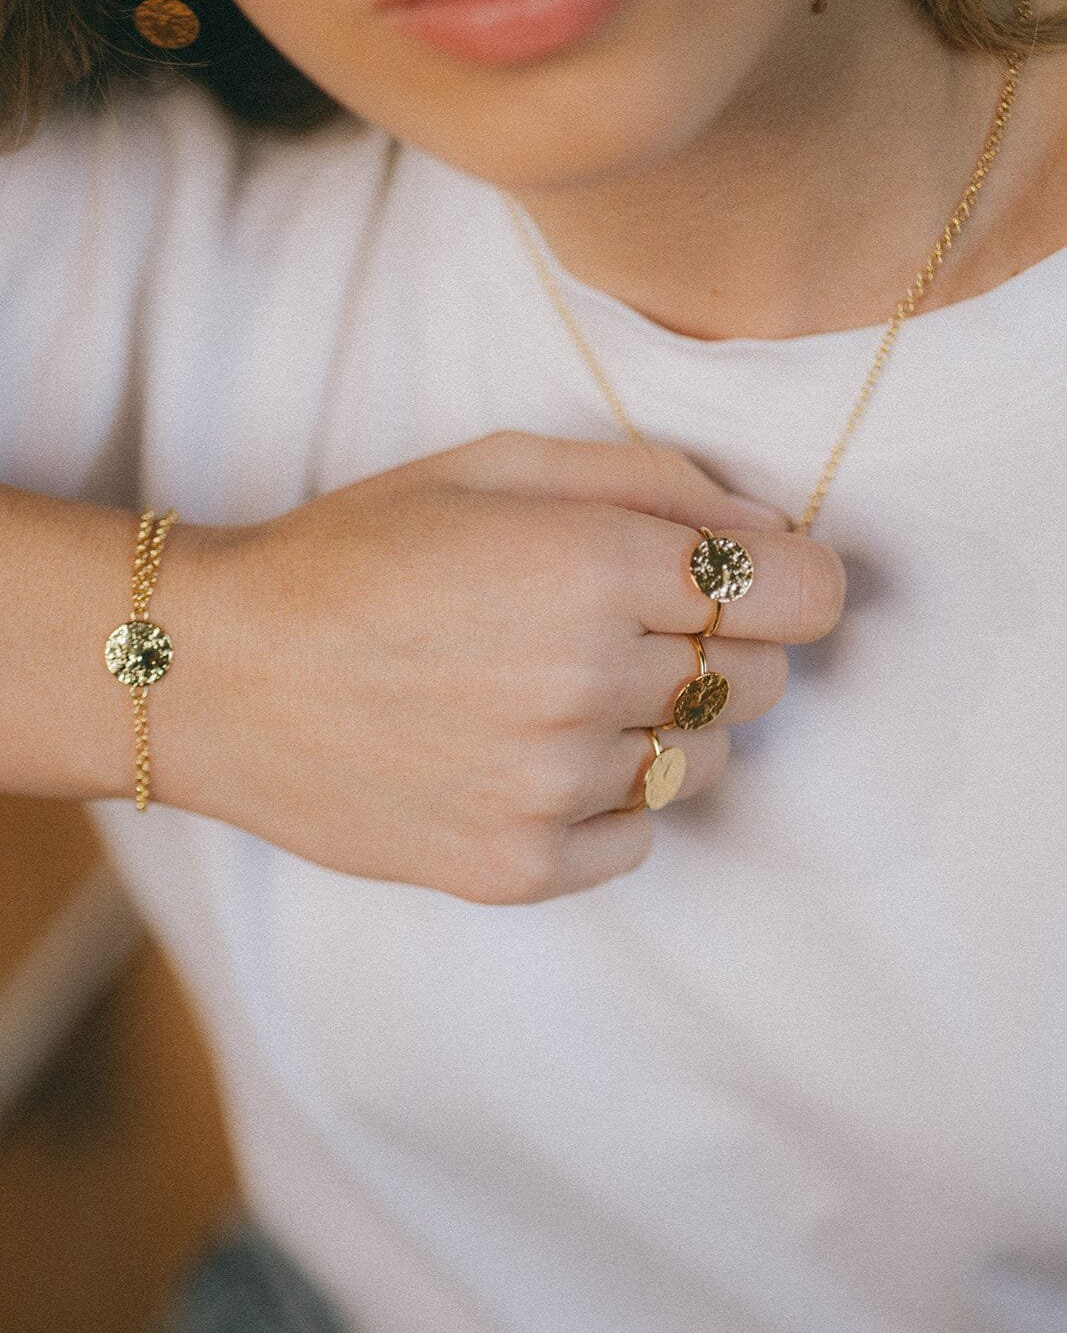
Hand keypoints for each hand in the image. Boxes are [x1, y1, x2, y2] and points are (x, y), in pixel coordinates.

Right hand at [166, 432, 844, 902]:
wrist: (219, 672)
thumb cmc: (357, 552)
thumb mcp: (498, 465)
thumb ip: (653, 479)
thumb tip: (770, 526)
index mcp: (596, 567)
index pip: (803, 596)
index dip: (794, 584)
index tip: (759, 584)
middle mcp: (590, 683)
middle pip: (762, 682)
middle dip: (720, 648)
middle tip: (623, 627)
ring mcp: (555, 788)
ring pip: (705, 763)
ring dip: (663, 725)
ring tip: (558, 694)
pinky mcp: (521, 867)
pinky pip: (639, 837)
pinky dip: (608, 800)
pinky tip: (525, 758)